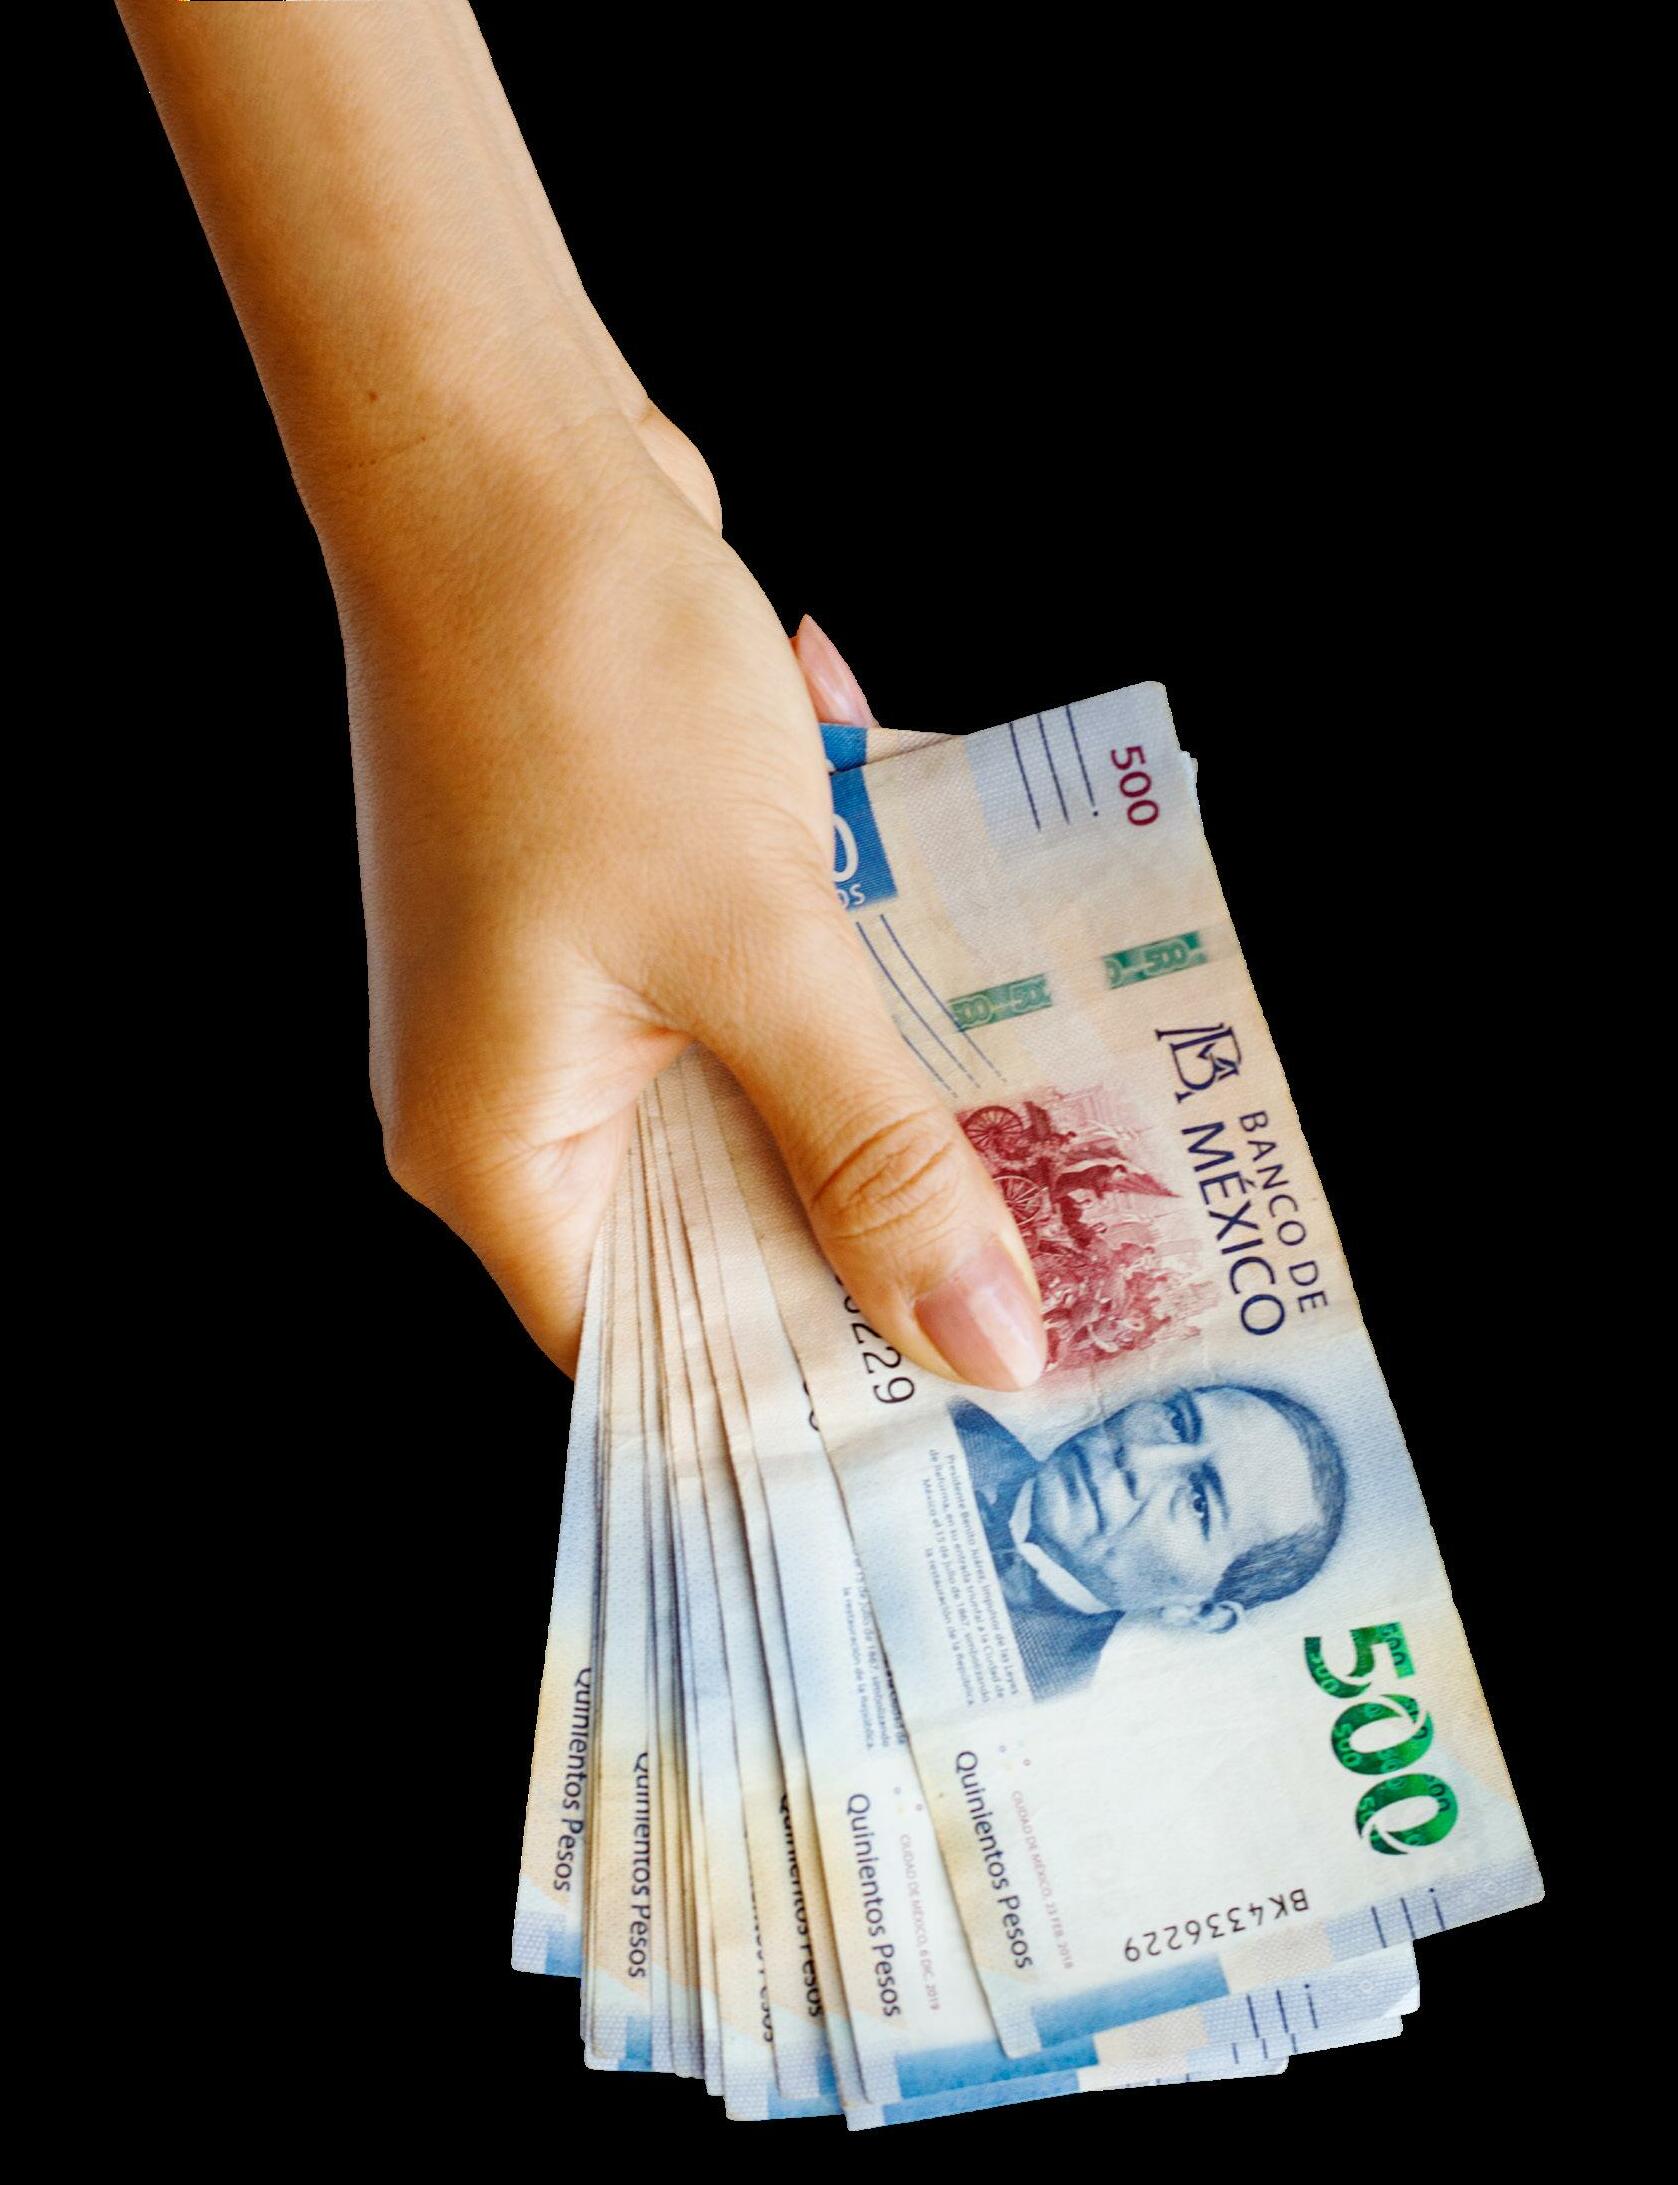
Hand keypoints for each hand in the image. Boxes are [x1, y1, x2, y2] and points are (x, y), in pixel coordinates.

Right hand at [341, 414, 1045, 1384]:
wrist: (507, 458)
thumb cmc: (587, 693)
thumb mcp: (763, 952)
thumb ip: (875, 1155)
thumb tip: (975, 1340)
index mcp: (498, 1152)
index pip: (665, 1358)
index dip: (816, 1397)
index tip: (970, 1417)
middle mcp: (519, 1102)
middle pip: (725, 1246)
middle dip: (882, 1248)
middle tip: (1053, 1281)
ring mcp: (571, 1008)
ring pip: (758, 1123)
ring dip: (886, 1113)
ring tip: (1040, 1140)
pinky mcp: (628, 923)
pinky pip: (760, 1014)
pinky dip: (852, 1004)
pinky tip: (958, 983)